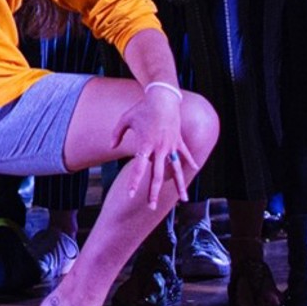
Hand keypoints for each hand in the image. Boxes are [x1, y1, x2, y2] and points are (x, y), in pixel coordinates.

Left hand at [113, 86, 193, 208]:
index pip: (138, 168)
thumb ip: (116, 134)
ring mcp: (171, 146)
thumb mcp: (125, 119)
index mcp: (145, 145)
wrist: (162, 98)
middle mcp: (159, 149)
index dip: (134, 182)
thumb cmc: (142, 109)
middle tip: (151, 207)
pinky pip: (185, 153)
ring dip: (179, 186)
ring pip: (176, 170)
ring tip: (184, 200)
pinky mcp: (179, 141)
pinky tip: (195, 168)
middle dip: (153, 192)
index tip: (131, 195)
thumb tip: (111, 146)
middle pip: (157, 175)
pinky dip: (190, 160)